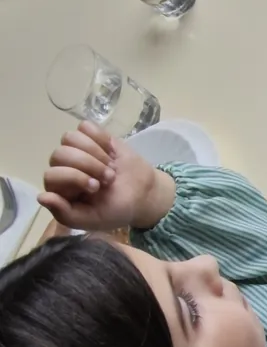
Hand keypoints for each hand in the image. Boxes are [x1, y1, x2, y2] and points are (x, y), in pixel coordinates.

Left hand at [37, 122, 173, 230]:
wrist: (144, 194)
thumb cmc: (117, 209)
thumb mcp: (92, 219)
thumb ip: (65, 214)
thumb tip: (41, 197)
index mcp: (59, 188)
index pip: (52, 175)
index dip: (75, 178)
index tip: (97, 187)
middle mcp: (62, 166)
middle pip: (61, 154)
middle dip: (89, 165)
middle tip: (109, 178)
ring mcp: (76, 149)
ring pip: (71, 138)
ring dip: (96, 152)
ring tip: (110, 165)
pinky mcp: (91, 136)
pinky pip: (86, 127)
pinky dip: (101, 138)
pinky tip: (111, 151)